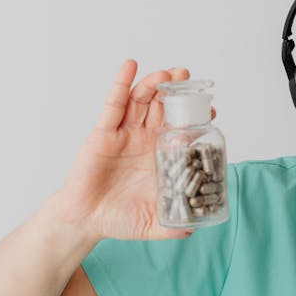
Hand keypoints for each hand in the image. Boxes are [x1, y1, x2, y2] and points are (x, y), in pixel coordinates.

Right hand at [52, 59, 199, 240]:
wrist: (86, 221)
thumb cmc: (118, 218)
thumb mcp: (153, 224)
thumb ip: (173, 226)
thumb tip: (194, 229)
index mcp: (159, 156)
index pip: (181, 129)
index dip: (194, 117)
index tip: (209, 109)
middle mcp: (143, 140)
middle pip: (162, 107)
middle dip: (176, 90)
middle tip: (188, 76)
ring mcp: (124, 134)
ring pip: (142, 101)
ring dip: (154, 84)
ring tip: (168, 73)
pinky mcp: (103, 133)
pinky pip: (114, 104)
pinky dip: (121, 83)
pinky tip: (130, 66)